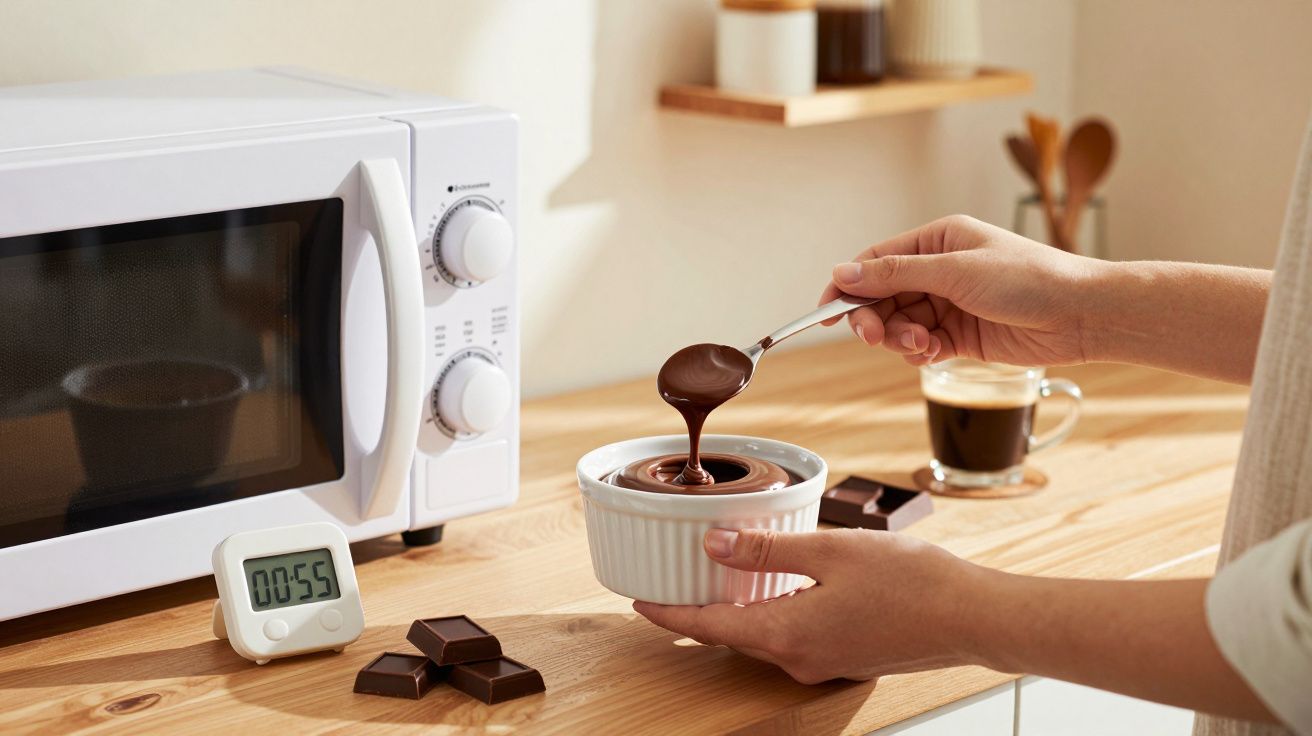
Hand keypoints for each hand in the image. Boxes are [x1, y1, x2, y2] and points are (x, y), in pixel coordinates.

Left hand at [632, 528, 985, 683]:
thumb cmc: (912, 583)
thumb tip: (713, 545)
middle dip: (698, 611)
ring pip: (763, 635)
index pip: (707, 627)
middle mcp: (798, 658)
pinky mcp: (844, 656)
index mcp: (786, 634)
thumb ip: (768, 550)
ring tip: (718, 577)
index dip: (669, 614)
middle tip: (673, 582)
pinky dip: (772, 613)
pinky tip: (778, 587)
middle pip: (731, 634)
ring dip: (737, 610)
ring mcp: (823, 662)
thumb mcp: (831, 551)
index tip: (638, 603)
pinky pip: (792, 635)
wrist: (972, 617)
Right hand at [818, 215, 1104, 366]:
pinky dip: (918, 352)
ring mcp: (949, 303)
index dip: (848, 287)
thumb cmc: (1030, 279)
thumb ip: (896, 274)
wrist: (1081, 315)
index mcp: (937, 240)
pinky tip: (933, 353)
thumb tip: (843, 274)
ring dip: (899, 338)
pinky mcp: (961, 335)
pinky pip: (920, 345)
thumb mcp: (955, 271)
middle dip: (874, 318)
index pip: (876, 262)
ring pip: (899, 324)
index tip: (827, 312)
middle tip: (875, 337)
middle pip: (882, 297)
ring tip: (922, 344)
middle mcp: (940, 270)